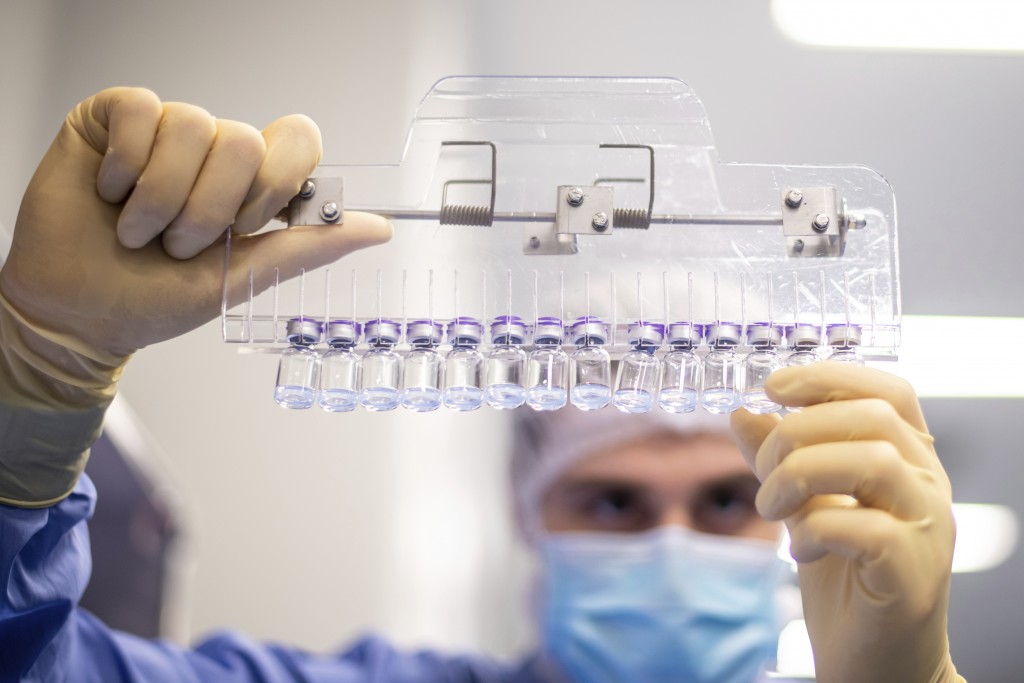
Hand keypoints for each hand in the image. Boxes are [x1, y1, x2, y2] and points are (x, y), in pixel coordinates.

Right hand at [1, 87, 390, 357]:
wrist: (79, 315)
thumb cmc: (156, 299)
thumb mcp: (242, 277)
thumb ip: (308, 246)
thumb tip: (378, 228)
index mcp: (251, 184)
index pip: (297, 138)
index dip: (278, 181)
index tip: (250, 225)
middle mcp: (214, 151)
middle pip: (244, 139)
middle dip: (210, 209)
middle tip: (179, 245)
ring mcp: (165, 132)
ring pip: (192, 125)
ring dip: (162, 197)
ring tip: (139, 231)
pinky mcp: (114, 118)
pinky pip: (142, 111)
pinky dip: (126, 166)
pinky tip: (111, 193)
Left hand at [732, 363, 960, 682]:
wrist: (872, 664)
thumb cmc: (844, 583)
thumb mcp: (801, 507)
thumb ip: (778, 459)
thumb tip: (743, 413)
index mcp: (908, 460)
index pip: (888, 391)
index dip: (830, 378)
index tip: (773, 386)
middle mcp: (928, 486)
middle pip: (872, 418)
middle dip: (798, 432)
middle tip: (764, 472)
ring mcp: (929, 529)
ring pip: (873, 461)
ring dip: (800, 476)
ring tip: (773, 509)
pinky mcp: (915, 574)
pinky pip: (867, 528)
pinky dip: (817, 529)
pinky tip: (802, 549)